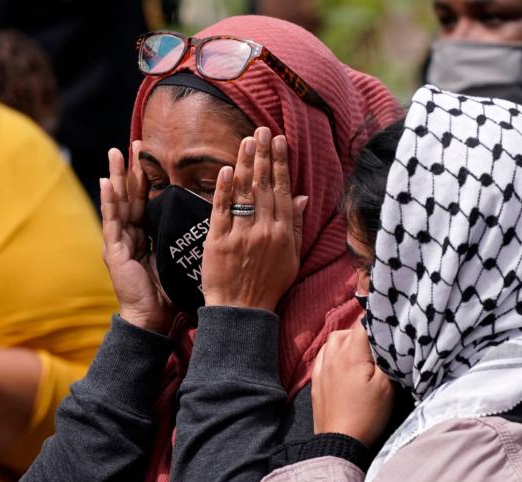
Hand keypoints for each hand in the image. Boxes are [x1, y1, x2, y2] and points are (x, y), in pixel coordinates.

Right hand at [101, 142, 172, 332]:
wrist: (154, 319)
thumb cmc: (172, 293)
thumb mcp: (182, 259)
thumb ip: (188, 240)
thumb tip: (212, 221)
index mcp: (149, 237)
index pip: (148, 201)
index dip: (149, 179)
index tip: (153, 156)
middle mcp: (132, 236)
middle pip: (132, 196)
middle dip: (131, 170)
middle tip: (135, 143)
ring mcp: (120, 243)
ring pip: (119, 203)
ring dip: (116, 177)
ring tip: (116, 153)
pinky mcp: (113, 251)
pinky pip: (112, 221)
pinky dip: (108, 201)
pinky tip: (105, 182)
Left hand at [202, 127, 307, 311]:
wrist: (242, 311)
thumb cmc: (269, 286)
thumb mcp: (292, 258)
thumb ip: (297, 227)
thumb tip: (303, 198)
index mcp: (284, 234)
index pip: (283, 191)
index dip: (281, 165)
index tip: (279, 142)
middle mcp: (265, 231)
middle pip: (264, 186)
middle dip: (264, 156)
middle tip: (262, 131)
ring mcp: (241, 236)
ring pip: (244, 193)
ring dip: (245, 164)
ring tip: (247, 141)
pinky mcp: (218, 242)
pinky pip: (222, 211)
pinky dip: (223, 190)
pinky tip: (225, 169)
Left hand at [312, 322, 394, 447]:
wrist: (339, 442)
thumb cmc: (368, 414)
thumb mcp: (387, 386)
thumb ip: (387, 358)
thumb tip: (388, 339)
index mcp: (351, 354)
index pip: (362, 323)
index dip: (376, 321)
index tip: (387, 325)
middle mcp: (333, 356)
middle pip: (347, 330)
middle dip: (362, 331)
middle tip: (378, 342)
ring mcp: (322, 369)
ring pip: (332, 340)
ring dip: (346, 339)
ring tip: (360, 350)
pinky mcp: (316, 382)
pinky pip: (322, 355)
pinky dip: (332, 351)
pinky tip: (340, 359)